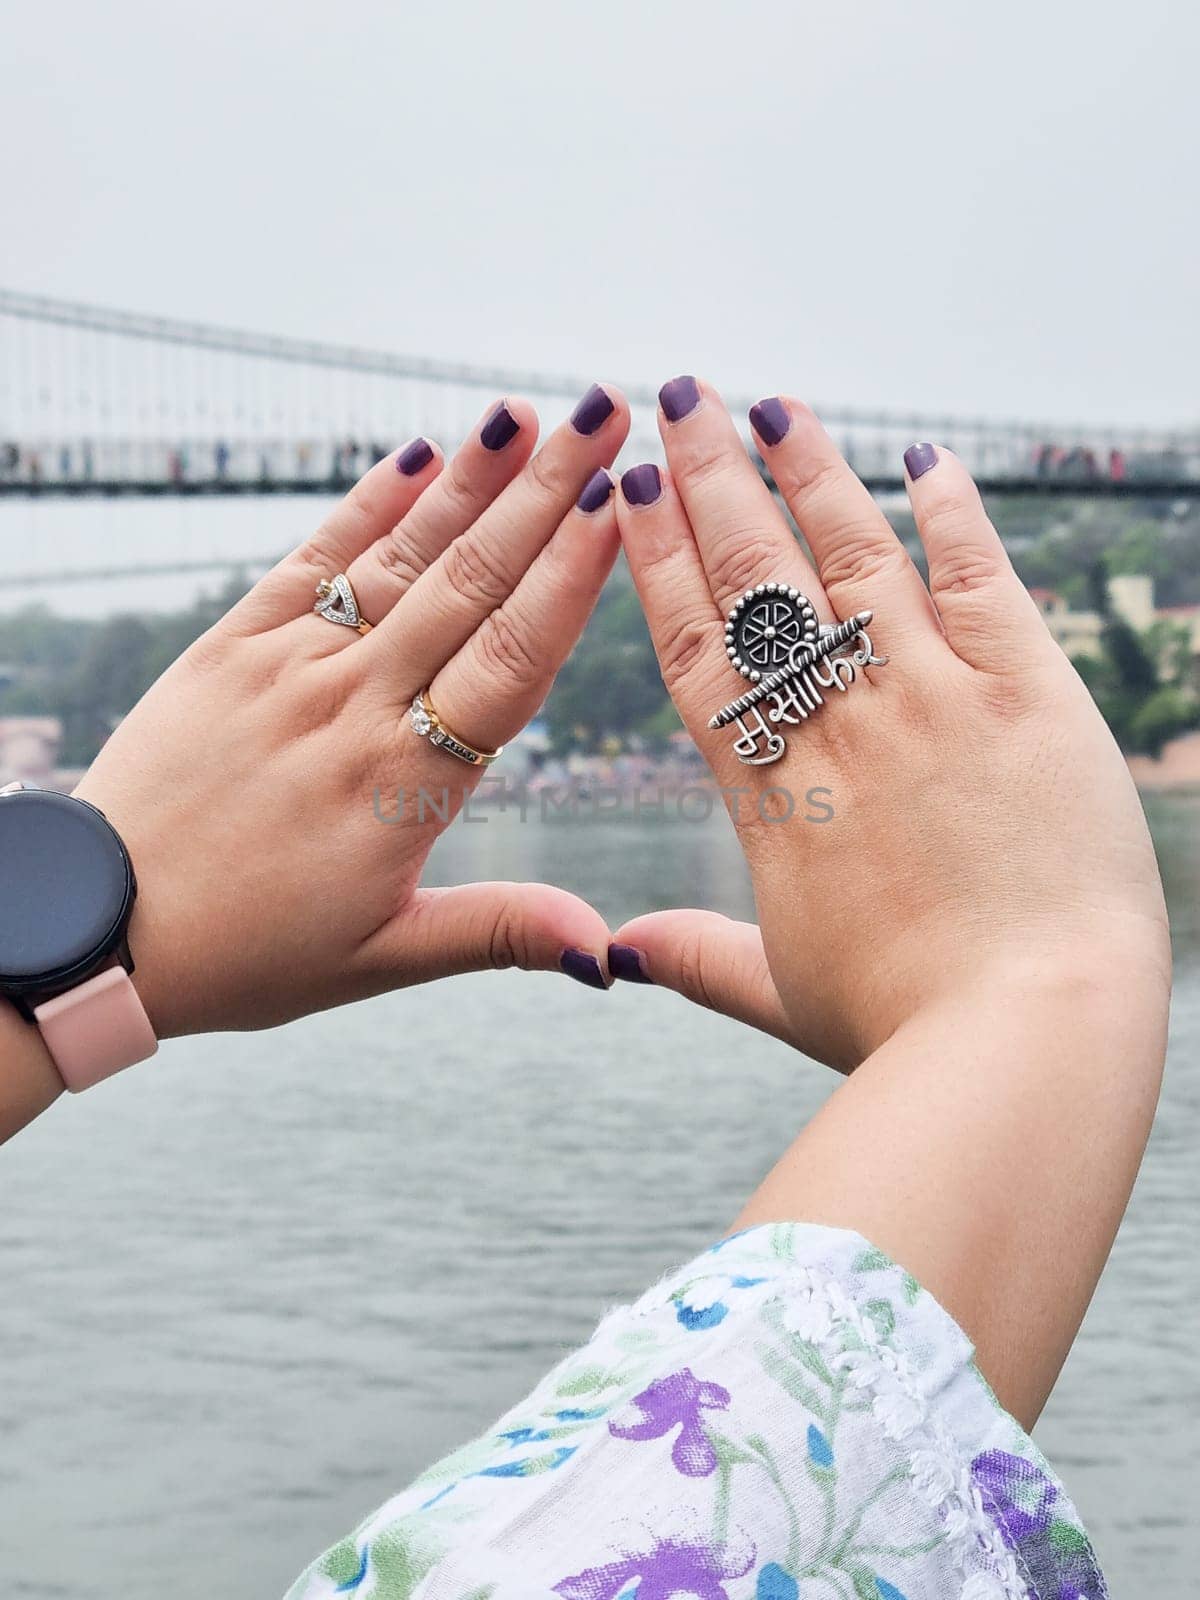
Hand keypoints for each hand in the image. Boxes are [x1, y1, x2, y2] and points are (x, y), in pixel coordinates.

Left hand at [74, 386, 629, 1039]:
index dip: (566, 579)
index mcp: (402, 784)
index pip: (506, 660)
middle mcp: (351, 705)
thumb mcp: (382, 960)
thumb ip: (498, 932)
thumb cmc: (248, 952)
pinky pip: (310, 564)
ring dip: (469, 482)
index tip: (616, 508)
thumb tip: (607, 952)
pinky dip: (365, 506)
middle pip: (467, 584)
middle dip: (544, 494)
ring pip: (397, 560)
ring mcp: (288, 667)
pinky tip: (417, 456)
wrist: (101, 929)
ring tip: (529, 415)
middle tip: (607, 417)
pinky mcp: (231, 646)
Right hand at [609, 380, 1169, 1069]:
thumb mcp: (781, 993)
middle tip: (676, 400)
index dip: (658, 562)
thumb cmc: (903, 1028)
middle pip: (755, 580)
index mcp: (771, 792)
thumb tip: (613, 954)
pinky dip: (951, 514)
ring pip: (850, 557)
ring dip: (806, 472)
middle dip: (710, 482)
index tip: (631, 494)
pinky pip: (979, 578)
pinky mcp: (1024, 693)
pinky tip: (923, 459)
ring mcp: (930, 698)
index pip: (696, 649)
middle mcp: (838, 724)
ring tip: (766, 403)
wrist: (1026, 1039)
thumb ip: (697, 955)